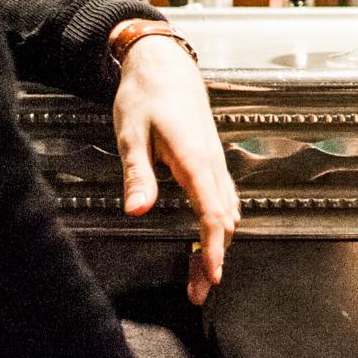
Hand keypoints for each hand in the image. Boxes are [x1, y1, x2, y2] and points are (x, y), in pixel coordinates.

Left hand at [111, 34, 240, 304]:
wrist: (164, 66)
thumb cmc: (146, 97)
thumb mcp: (131, 134)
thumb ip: (137, 174)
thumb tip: (139, 211)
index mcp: (194, 158)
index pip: (211, 211)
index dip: (212, 246)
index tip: (211, 275)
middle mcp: (211, 163)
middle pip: (223, 219)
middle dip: (214, 256)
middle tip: (199, 291)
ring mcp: (214, 162)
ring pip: (226, 211)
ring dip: (216, 244)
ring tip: (200, 276)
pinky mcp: (209, 161)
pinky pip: (222, 199)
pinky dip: (217, 226)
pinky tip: (207, 240)